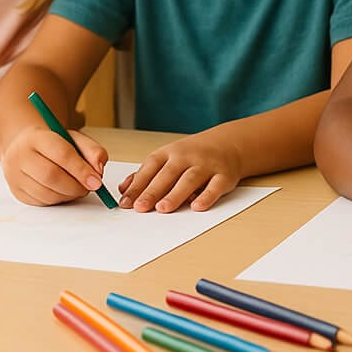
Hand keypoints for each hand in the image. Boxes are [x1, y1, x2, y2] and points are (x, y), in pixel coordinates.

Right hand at [0, 124, 107, 205]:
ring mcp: (14, 175)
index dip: (82, 170)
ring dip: (68, 195)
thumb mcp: (76, 139)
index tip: (97, 181)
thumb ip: (93, 151)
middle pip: (51, 176)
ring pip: (45, 193)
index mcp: (37, 137)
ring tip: (77, 189)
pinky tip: (63, 192)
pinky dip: (57, 200)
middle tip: (89, 188)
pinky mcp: (16, 191)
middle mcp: (20, 155)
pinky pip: (40, 202)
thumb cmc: (54, 144)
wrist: (27, 147)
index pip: (62, 154)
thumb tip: (98, 171)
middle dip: (75, 186)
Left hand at [117, 129, 242, 212]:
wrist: (228, 144)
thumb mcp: (168, 157)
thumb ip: (146, 174)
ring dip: (176, 194)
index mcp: (170, 153)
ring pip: (190, 179)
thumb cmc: (192, 155)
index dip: (137, 185)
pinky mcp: (224, 176)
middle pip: (168, 174)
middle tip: (140, 207)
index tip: (125, 203)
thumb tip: (123, 190)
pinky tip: (196, 206)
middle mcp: (188, 157)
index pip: (150, 167)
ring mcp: (207, 165)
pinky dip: (207, 196)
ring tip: (163, 208)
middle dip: (153, 191)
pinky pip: (215, 186)